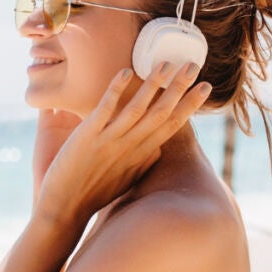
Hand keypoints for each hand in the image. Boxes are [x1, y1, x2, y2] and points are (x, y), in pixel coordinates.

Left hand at [34, 61, 211, 226]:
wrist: (65, 208)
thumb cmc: (95, 192)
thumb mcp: (127, 178)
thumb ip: (143, 161)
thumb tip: (158, 150)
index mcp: (141, 154)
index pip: (172, 125)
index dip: (190, 105)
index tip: (206, 86)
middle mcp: (130, 146)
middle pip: (161, 113)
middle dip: (179, 88)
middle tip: (194, 64)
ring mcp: (110, 141)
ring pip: (137, 109)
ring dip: (153, 86)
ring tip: (166, 63)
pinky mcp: (88, 137)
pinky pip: (104, 110)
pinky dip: (115, 90)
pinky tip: (125, 72)